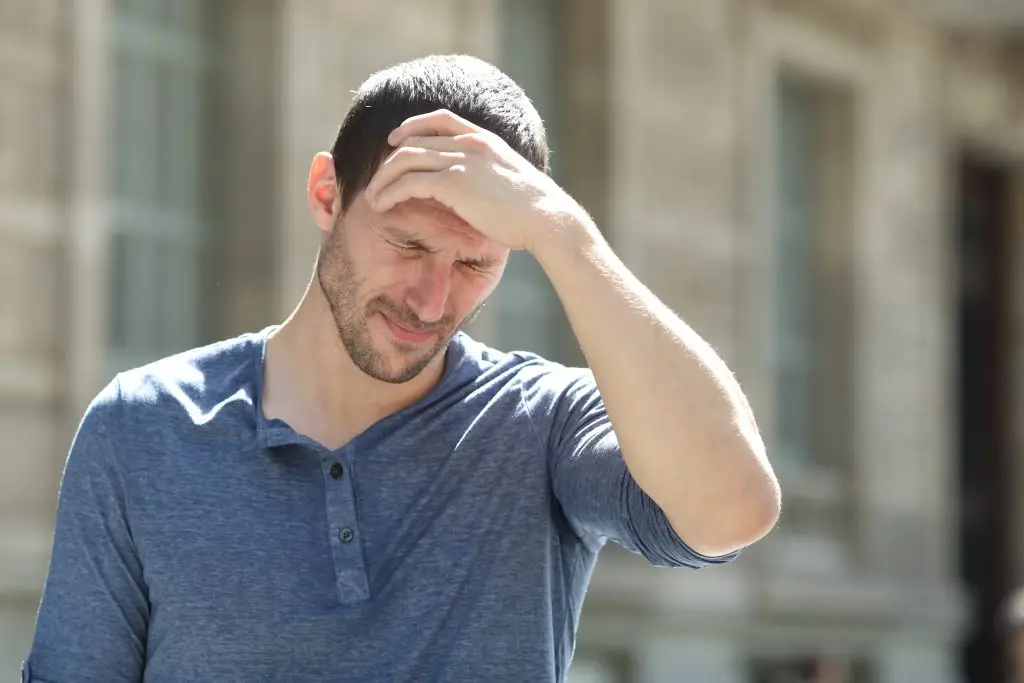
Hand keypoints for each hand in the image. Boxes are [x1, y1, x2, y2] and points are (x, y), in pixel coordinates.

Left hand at [362, 109, 586, 251]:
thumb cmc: (534, 209)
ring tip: (373, 196)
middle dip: (389, 160)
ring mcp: (460, 160)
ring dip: (383, 178)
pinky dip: (390, 193)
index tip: (395, 140)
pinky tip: (382, 205)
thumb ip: (490, 175)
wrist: (546, 217)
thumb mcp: (510, 180)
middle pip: (414, 140)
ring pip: (405, 159)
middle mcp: (469, 144)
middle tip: (376, 179)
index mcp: (484, 139)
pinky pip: (409, 182)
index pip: (440, 118)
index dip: (412, 126)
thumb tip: (481, 191)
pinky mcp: (453, 183)